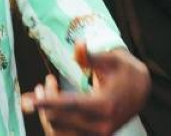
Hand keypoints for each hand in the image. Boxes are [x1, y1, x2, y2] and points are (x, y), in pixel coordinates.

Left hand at [21, 44, 150, 135]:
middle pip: (60, 119)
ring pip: (59, 130)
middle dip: (45, 102)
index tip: (31, 101)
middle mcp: (101, 125)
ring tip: (43, 88)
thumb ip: (91, 56)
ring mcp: (97, 134)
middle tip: (45, 82)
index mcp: (105, 106)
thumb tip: (78, 45)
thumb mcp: (111, 59)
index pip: (71, 106)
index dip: (49, 103)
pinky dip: (54, 119)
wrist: (140, 89)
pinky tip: (50, 102)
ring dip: (46, 112)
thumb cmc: (122, 70)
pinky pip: (65, 134)